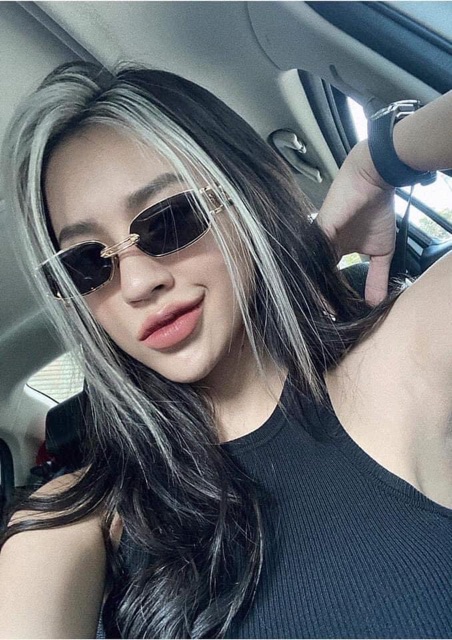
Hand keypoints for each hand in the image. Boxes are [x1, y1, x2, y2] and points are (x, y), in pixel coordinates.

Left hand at [317, 140, 395, 305]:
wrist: (374, 181)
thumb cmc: (376, 210)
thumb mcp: (381, 252)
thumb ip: (376, 277)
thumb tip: (377, 304)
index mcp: (333, 252)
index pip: (326, 280)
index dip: (329, 299)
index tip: (334, 319)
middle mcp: (320, 248)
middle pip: (313, 279)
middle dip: (316, 301)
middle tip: (320, 323)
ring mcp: (316, 241)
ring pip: (309, 271)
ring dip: (313, 292)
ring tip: (318, 315)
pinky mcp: (316, 231)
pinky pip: (312, 259)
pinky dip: (315, 276)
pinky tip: (317, 294)